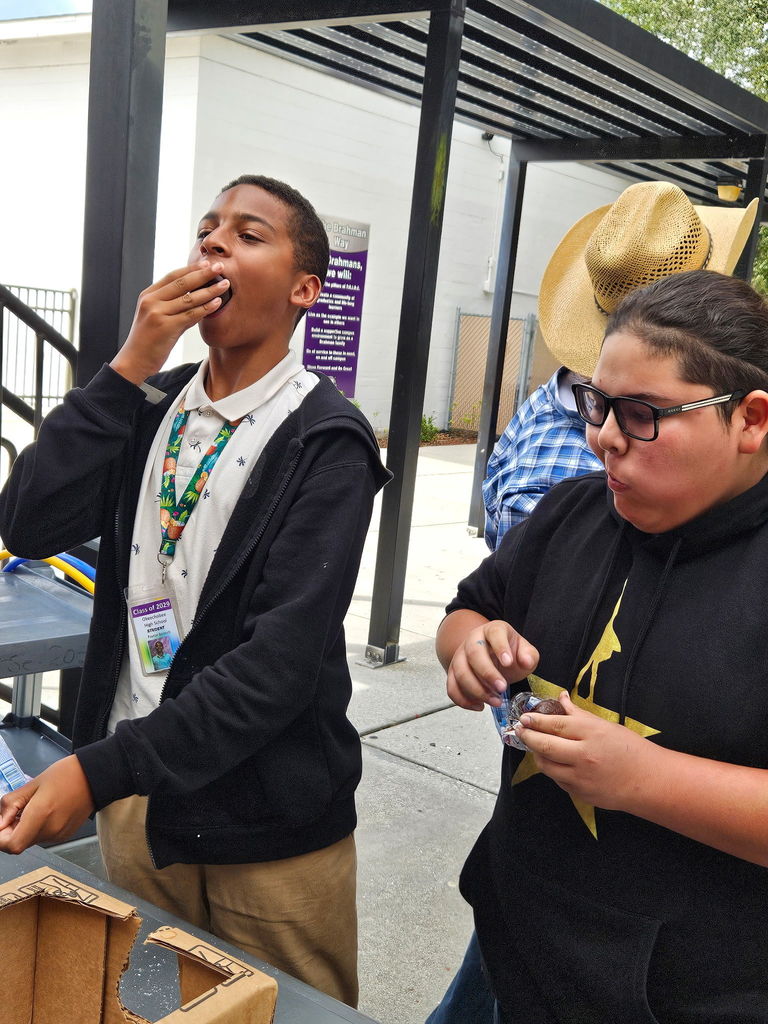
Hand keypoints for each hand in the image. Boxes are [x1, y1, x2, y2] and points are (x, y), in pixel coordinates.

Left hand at [0, 755, 94, 853]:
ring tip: (33, 807)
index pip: (12, 845)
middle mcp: (50, 830)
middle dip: (11, 831)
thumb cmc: (66, 774)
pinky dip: (38, 828)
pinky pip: (43, 837)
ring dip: (25, 829)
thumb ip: (11, 804)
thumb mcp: (32, 784)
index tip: (1, 825)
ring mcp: (59, 834)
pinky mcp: (65, 835)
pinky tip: (45, 811)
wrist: (94, 775)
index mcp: (41, 815)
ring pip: (30, 840)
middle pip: (19, 843)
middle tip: (16, 811)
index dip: (1, 839)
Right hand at [110, 260, 230, 384]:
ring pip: (189, 298)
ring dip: (209, 290)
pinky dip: (206, 308)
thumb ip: (173, 307)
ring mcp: (157, 313)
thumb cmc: (147, 341)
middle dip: (203, 273)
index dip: (191, 269)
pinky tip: (217, 303)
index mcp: (147, 295)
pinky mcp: (165, 327)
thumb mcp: (155, 318)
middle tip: (220, 267)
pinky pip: (190, 314)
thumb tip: (197, 299)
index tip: (207, 263)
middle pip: (182, 283)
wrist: (133, 361)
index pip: (172, 276)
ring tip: (225, 284)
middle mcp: (151, 301)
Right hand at [447, 619, 538, 710]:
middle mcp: (473, 640)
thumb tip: (526, 661)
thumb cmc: (509, 654)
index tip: (508, 662)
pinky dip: (463, 700)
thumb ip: (529, 655)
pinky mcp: (453, 672)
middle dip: (487, 673)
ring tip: (495, 701)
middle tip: (502, 688)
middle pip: (473, 653)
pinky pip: (452, 686)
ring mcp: (460, 655)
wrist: (493, 658)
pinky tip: (480, 706)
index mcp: (492, 630)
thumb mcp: (524, 651)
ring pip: (460, 672)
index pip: (494, 633)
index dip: (500, 647)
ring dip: (477, 690)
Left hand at [515, 690, 654, 810]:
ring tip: (534, 744)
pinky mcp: (580, 793)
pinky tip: (553, 760)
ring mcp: (580, 777)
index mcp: (591, 734)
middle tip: (519, 729)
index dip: (536, 720)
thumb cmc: (630, 749)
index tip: (524, 717)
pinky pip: (557, 779)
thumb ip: (579, 714)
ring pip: (546, 765)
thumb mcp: (605, 726)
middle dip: (528, 736)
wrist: (648, 782)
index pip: (555, 725)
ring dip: (537, 754)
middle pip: (545, 745)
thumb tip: (561, 697)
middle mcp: (583, 755)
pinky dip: (552, 768)